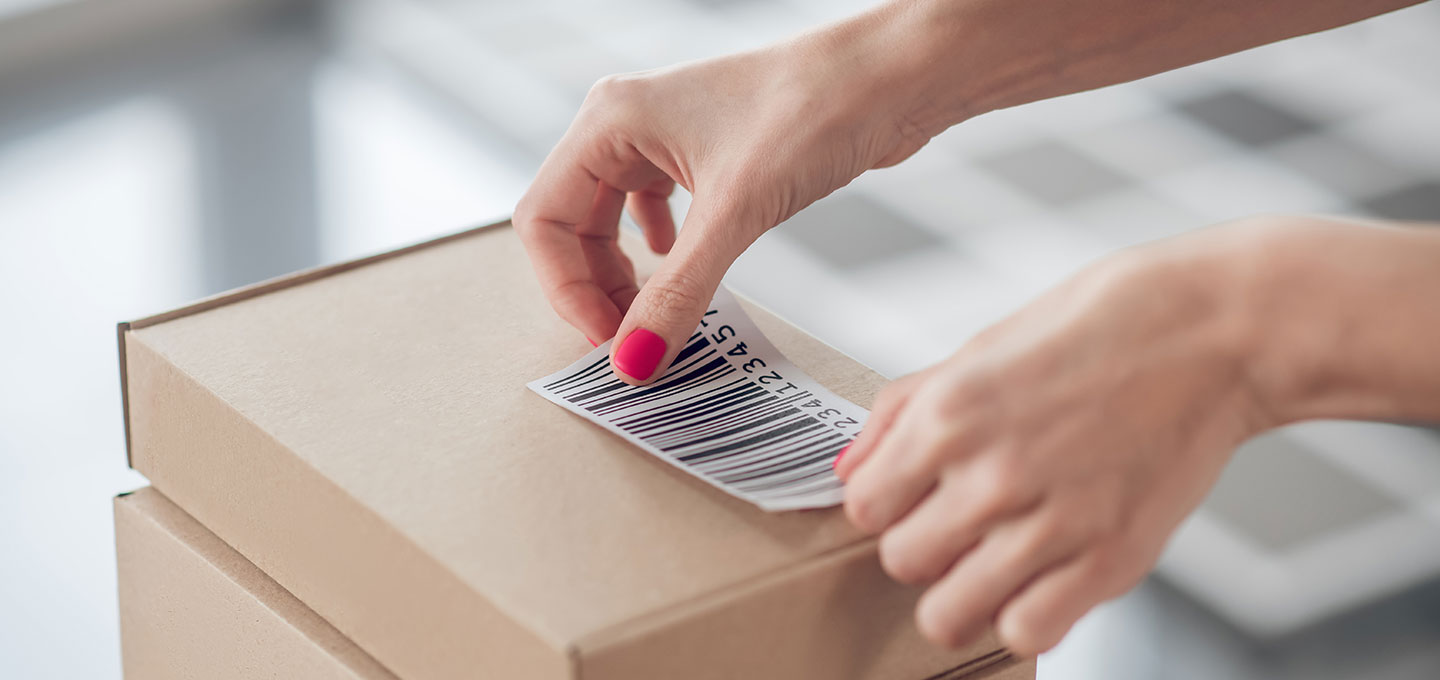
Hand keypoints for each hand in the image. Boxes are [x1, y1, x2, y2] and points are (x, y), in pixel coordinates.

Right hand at [514, 6, 938, 383]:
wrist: (893, 77)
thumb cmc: (815, 109)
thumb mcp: (737, 213)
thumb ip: (678, 293)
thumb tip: (633, 361)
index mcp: (610, 121)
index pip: (544, 218)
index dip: (566, 288)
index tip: (606, 339)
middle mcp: (626, 125)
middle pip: (573, 223)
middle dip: (594, 288)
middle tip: (632, 343)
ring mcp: (665, 138)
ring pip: (611, 221)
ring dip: (625, 276)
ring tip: (655, 320)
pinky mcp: (705, 155)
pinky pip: (655, 212)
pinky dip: (660, 253)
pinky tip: (682, 270)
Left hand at [835, 223, 1281, 655]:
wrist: (1217, 332)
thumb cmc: (1103, 326)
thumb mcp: (983, 346)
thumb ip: (904, 410)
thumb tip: (851, 468)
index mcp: (948, 415)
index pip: (864, 506)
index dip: (886, 504)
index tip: (915, 495)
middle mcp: (990, 475)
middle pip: (900, 561)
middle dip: (923, 545)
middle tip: (961, 523)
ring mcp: (1050, 524)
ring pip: (947, 612)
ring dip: (962, 593)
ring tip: (993, 561)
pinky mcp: (1110, 561)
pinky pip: (1027, 632)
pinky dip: (1025, 617)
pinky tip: (1040, 580)